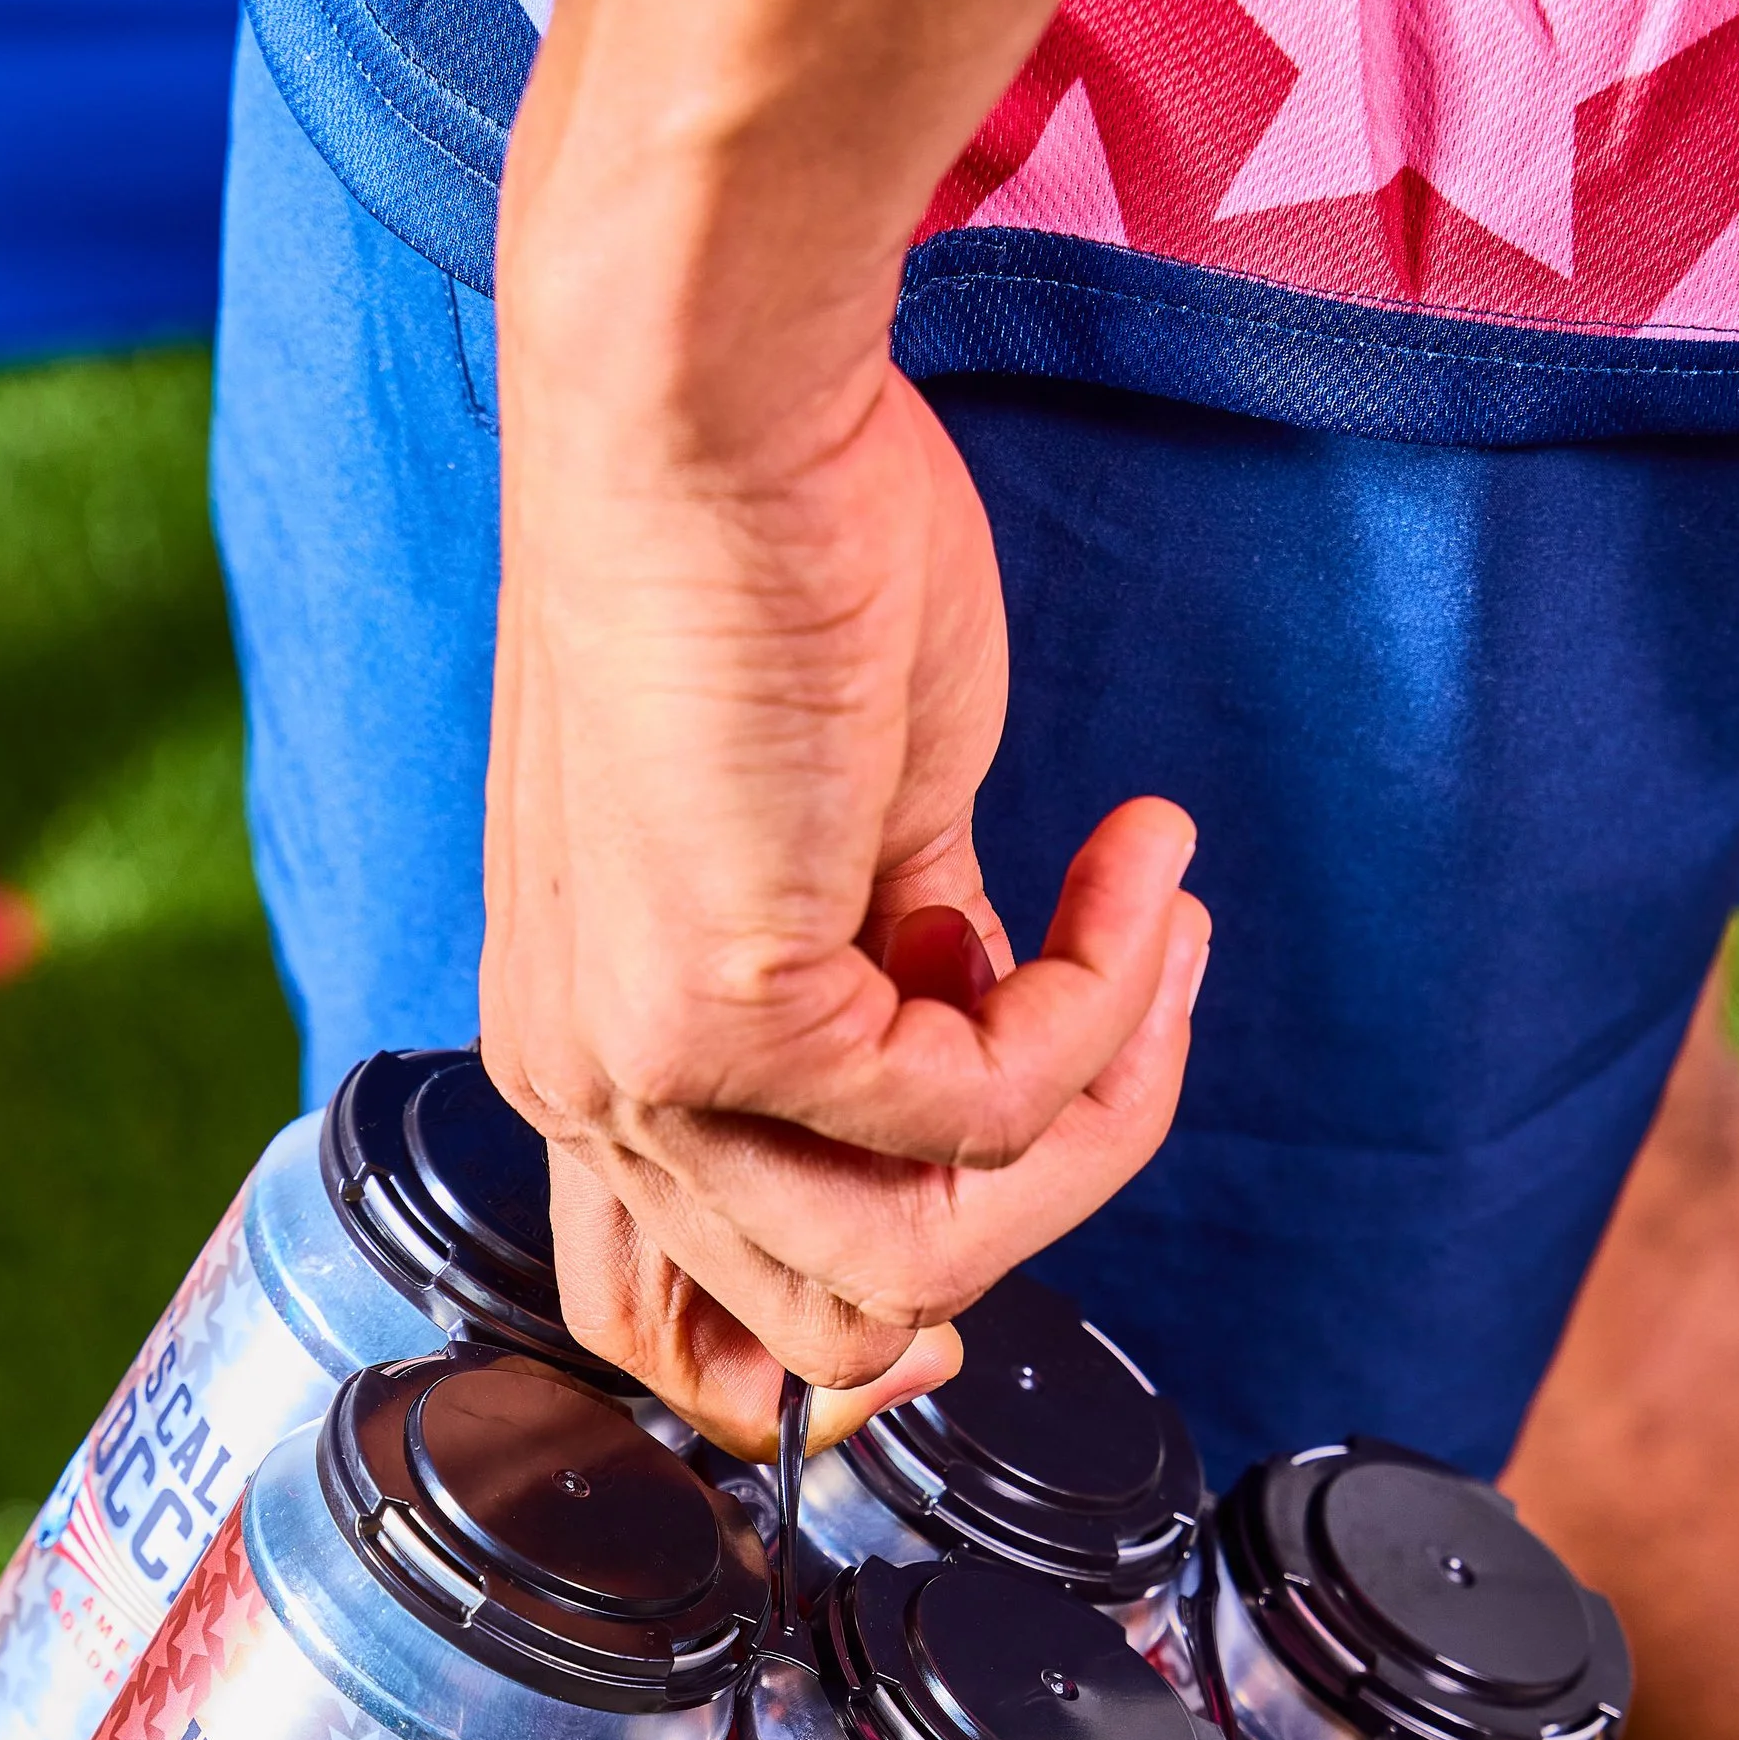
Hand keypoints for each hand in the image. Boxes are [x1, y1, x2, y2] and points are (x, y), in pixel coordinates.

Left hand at [484, 332, 1207, 1455]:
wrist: (715, 398)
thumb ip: (904, 998)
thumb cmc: (778, 564)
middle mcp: (587, 1095)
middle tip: (1137, 1000)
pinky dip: (1098, 1006)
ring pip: (924, 1253)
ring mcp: (637, 1074)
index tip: (1010, 1211)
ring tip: (1151, 925)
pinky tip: (1133, 863)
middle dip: (1044, 1183)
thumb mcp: (857, 840)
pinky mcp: (717, 1019)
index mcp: (594, 1060)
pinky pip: (977, 1116)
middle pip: (844, 1319)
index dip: (852, 1342)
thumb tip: (1002, 1091)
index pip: (670, 1332)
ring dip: (1097, 1101)